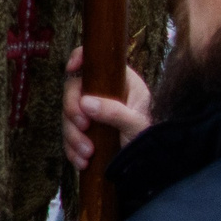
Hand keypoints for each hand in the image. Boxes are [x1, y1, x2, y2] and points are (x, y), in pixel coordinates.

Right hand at [61, 48, 151, 169]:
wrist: (152, 163)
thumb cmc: (151, 137)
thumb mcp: (137, 124)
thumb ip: (115, 112)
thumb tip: (85, 102)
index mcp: (120, 81)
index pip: (95, 61)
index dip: (79, 58)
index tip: (71, 69)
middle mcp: (103, 93)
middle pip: (73, 91)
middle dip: (73, 111)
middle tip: (83, 127)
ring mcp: (92, 112)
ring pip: (68, 116)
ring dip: (73, 136)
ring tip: (88, 154)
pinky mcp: (86, 132)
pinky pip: (69, 136)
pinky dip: (72, 149)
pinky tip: (82, 162)